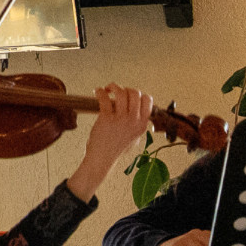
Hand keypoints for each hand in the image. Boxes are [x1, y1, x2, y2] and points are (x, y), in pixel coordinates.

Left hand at [68, 84, 153, 200]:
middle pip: (135, 93)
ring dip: (113, 86)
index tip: (131, 96)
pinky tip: (97, 91)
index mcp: (142, 124)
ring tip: (107, 89)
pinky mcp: (106, 118)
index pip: (148, 100)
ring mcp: (120, 119)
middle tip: (117, 92)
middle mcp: (134, 120)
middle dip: (126, 89)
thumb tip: (136, 110)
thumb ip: (137, 125)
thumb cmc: (116, 149)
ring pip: (121, 92)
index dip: (139, 94)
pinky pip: (104, 98)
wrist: (102, 158)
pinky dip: (100, 91)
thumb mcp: (135, 138)